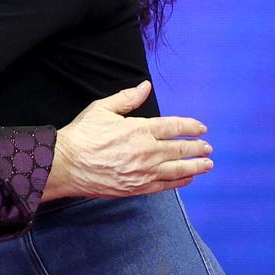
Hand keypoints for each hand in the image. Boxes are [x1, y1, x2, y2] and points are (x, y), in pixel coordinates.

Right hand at [46, 81, 213, 198]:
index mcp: (140, 129)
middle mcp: (147, 151)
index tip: (201, 128)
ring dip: (196, 166)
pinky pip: (166, 185)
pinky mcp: (137, 188)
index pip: (174, 126)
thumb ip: (127, 98)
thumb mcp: (102, 109)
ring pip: (178, 169)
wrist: (66, 165)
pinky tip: (188, 178)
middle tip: (208, 147)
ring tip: (208, 164)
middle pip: (181, 149)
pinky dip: (180, 181)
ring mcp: (144, 172)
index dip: (190, 126)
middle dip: (198, 147)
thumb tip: (146, 86)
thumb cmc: (82, 135)